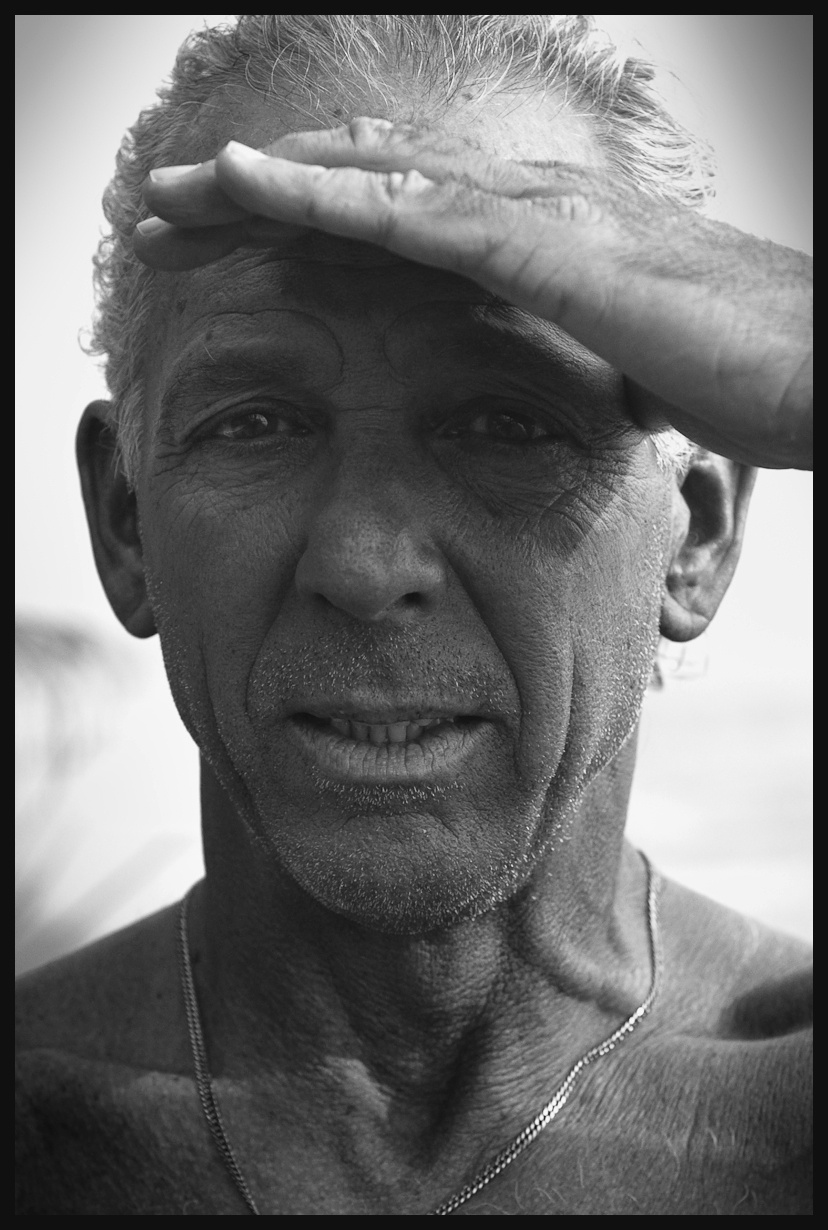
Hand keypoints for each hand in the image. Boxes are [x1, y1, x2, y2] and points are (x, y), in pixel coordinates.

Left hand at [136, 119, 811, 468]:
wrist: (823, 365)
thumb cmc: (744, 368)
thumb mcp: (624, 364)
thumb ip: (565, 358)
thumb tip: (533, 387)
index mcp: (535, 238)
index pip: (396, 213)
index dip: (303, 221)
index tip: (226, 249)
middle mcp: (524, 207)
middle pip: (362, 179)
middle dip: (256, 196)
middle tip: (166, 218)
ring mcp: (535, 218)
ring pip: (367, 179)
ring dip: (262, 186)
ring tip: (170, 198)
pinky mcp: (550, 252)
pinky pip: (415, 215)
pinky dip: (326, 195)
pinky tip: (254, 189)